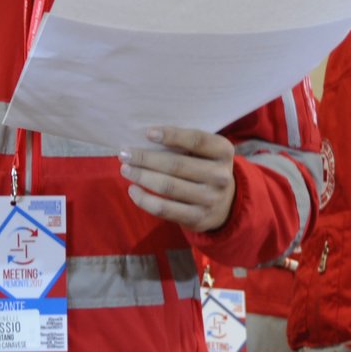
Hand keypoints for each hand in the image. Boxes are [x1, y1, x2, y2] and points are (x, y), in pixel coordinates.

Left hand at [120, 126, 236, 232]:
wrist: (226, 204)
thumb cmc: (206, 168)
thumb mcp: (206, 152)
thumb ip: (185, 144)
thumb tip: (146, 137)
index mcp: (223, 152)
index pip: (196, 140)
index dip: (171, 135)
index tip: (148, 133)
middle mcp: (220, 176)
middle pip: (176, 165)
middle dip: (145, 158)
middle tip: (125, 153)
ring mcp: (210, 199)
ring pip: (168, 187)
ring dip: (141, 176)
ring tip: (125, 169)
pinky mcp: (198, 218)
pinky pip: (164, 209)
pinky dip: (144, 199)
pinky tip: (133, 190)